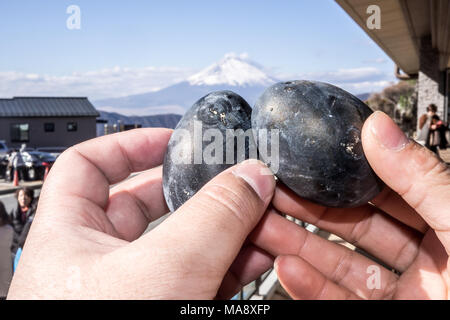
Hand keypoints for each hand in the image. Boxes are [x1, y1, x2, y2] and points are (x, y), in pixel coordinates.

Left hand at [7, 128, 275, 298]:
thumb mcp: (164, 270)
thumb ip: (214, 218)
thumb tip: (251, 177)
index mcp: (71, 237)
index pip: (88, 166)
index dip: (129, 144)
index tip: (173, 140)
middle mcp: (98, 261)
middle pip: (146, 202)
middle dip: (194, 189)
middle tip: (231, 177)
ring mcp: (132, 289)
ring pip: (180, 241)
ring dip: (222, 225)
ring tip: (259, 212)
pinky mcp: (162, 308)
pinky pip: (196, 275)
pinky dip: (227, 262)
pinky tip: (258, 254)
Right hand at [250, 111, 449, 298]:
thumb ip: (421, 178)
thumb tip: (378, 127)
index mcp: (448, 226)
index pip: (386, 190)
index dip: (344, 175)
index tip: (309, 162)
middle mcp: (425, 259)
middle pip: (354, 226)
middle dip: (311, 208)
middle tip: (274, 193)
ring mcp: (401, 293)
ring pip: (340, 262)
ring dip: (299, 245)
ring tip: (265, 226)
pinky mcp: (381, 318)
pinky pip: (338, 300)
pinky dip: (310, 286)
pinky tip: (288, 268)